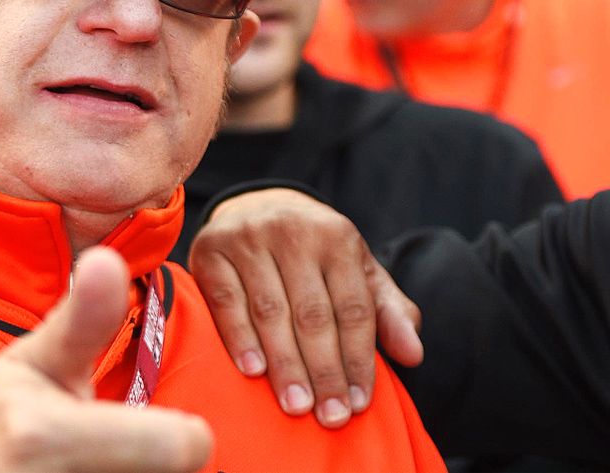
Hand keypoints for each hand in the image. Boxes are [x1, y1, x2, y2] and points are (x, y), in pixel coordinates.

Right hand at [0, 247, 212, 472]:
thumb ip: (83, 319)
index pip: (183, 450)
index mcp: (42, 437)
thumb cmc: (2, 414)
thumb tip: (107, 258)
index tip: (161, 429)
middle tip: (117, 452)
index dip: (184, 438)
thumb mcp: (36, 361)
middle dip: (151, 466)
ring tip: (97, 466)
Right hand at [188, 188, 422, 428]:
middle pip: (313, 314)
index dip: (358, 359)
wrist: (254, 206)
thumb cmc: (312, 252)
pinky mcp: (210, 250)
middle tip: (329, 417)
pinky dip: (240, 339)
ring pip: (270, 312)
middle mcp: (293, 232)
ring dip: (285, 364)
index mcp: (337, 237)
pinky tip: (254, 372)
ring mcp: (248, 239)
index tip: (359, 404)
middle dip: (324, 371)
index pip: (353, 308)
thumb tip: (413, 355)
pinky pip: (226, 302)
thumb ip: (387, 312)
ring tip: (296, 406)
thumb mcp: (356, 271)